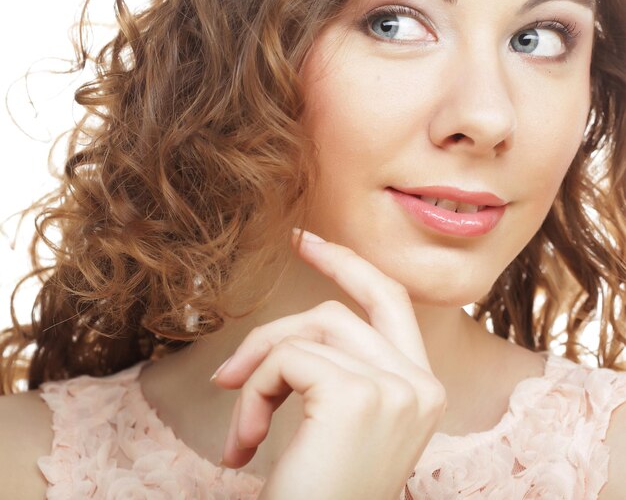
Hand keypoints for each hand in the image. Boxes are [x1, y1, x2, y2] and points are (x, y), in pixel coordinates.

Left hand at [211, 229, 446, 499]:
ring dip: (257, 376)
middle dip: (277, 330)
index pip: (390, 300)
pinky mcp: (358, 395)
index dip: (348, 265)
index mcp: (420, 389)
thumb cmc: (321, 493)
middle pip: (339, 311)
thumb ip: (334, 371)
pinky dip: (253, 395)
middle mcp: (421, 384)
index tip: (306, 241)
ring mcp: (396, 387)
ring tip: (240, 431)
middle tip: (227, 371)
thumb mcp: (336, 426)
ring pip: (307, 332)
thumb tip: (286, 336)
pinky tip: (245, 447)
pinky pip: (287, 358)